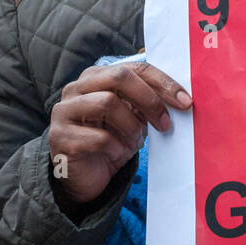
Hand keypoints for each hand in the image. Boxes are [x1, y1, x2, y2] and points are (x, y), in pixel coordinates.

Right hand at [48, 61, 191, 209]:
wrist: (85, 175)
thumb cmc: (112, 141)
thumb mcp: (133, 118)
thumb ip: (148, 103)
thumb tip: (182, 99)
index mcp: (97, 77)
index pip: (134, 69)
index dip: (163, 82)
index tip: (186, 102)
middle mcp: (76, 88)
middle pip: (119, 77)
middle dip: (150, 100)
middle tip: (166, 123)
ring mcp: (65, 111)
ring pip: (107, 103)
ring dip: (131, 126)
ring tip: (134, 141)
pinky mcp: (60, 137)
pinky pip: (98, 137)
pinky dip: (115, 147)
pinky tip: (115, 153)